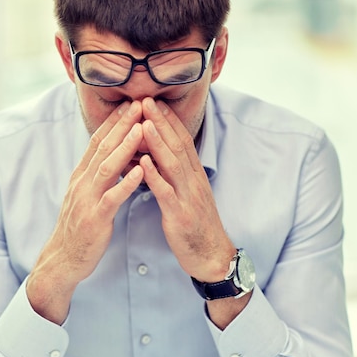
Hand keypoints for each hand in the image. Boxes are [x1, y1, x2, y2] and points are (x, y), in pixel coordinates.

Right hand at [27, 100, 144, 323]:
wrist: (63, 259)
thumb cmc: (79, 227)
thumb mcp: (84, 195)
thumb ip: (95, 175)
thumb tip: (108, 156)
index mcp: (81, 176)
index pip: (97, 141)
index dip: (113, 121)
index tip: (129, 103)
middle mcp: (82, 183)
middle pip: (102, 148)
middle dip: (121, 125)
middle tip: (138, 104)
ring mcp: (87, 200)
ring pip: (107, 167)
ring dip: (124, 147)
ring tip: (141, 129)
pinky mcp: (95, 219)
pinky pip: (112, 197)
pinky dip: (126, 182)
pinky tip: (141, 170)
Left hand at [139, 97, 235, 282]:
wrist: (212, 257)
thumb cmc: (196, 226)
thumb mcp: (189, 195)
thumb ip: (177, 175)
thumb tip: (161, 157)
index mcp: (194, 176)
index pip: (181, 141)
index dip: (168, 120)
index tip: (153, 101)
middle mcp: (193, 181)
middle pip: (177, 146)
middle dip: (161, 122)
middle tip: (146, 100)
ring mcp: (188, 197)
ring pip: (172, 165)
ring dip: (158, 142)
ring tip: (143, 123)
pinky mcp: (180, 215)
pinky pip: (166, 193)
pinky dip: (155, 176)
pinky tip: (143, 162)